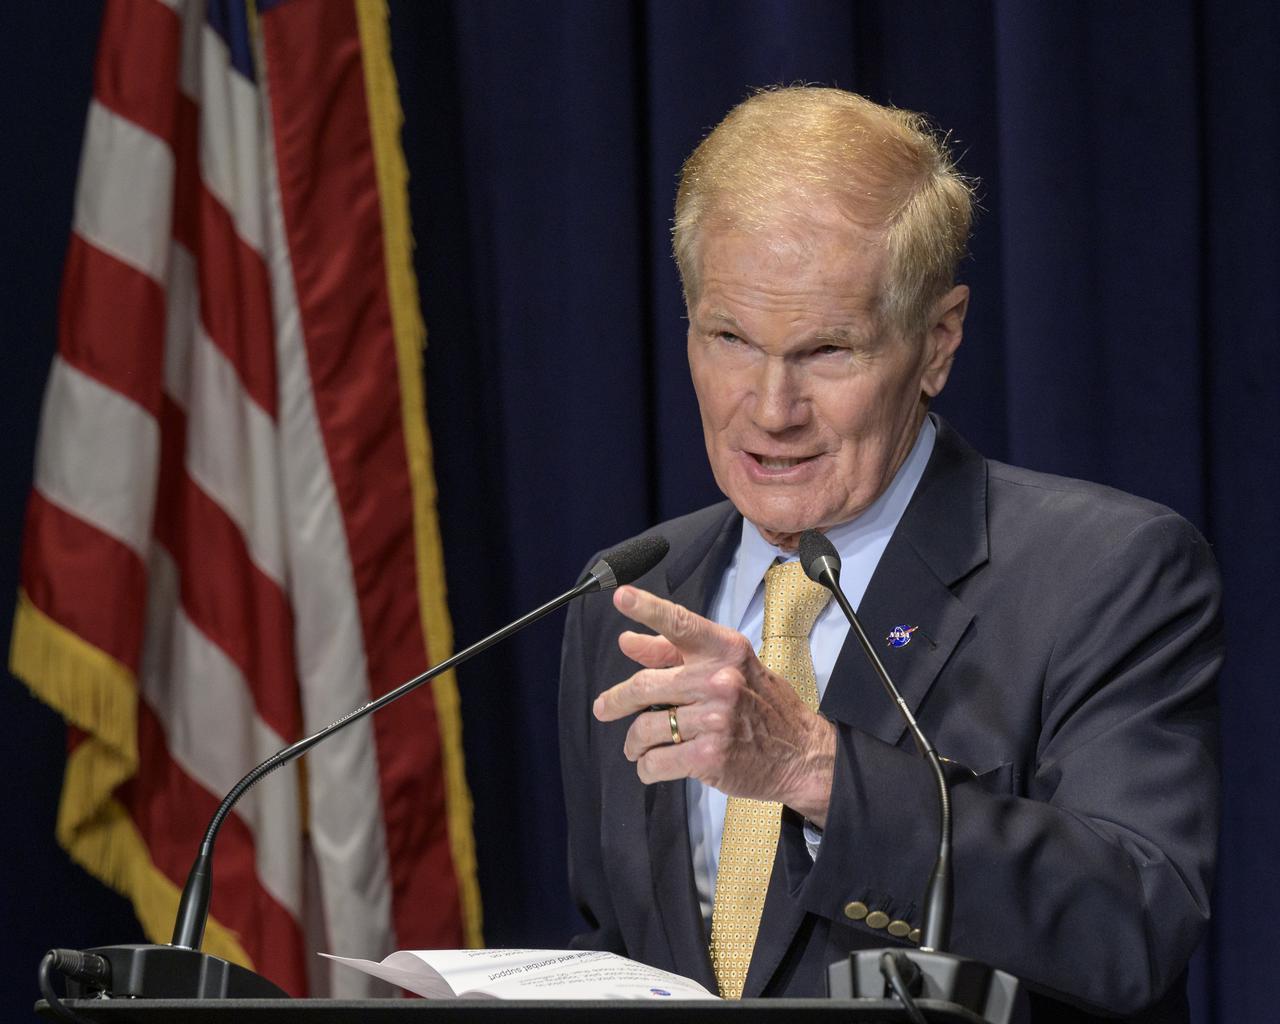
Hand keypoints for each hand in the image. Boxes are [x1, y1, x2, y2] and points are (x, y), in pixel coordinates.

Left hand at [593, 585, 835, 824]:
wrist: (803, 754)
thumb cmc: (762, 705)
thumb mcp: (729, 667)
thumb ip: (674, 653)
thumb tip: (628, 641)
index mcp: (724, 651)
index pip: (680, 623)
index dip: (647, 607)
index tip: (621, 595)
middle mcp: (719, 680)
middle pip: (644, 686)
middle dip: (615, 701)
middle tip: (604, 708)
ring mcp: (716, 719)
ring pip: (646, 728)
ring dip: (633, 742)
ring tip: (636, 746)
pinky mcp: (711, 757)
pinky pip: (656, 762)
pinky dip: (646, 767)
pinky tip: (651, 765)